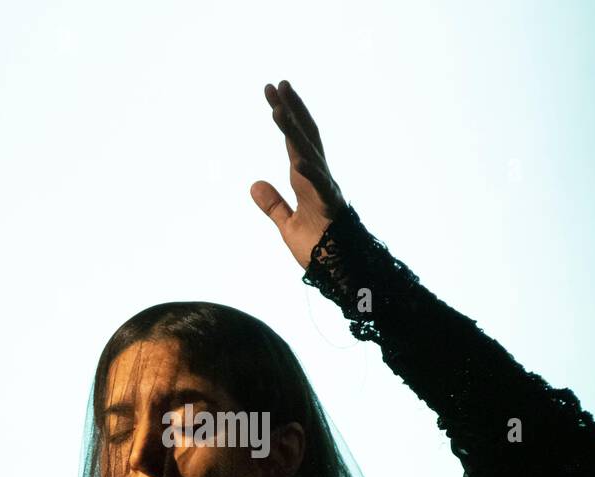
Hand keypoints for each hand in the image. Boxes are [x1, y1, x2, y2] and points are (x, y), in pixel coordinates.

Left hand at [250, 80, 346, 270]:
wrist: (341, 274)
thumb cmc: (320, 250)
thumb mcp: (288, 225)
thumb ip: (273, 205)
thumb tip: (254, 186)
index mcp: (308, 179)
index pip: (295, 141)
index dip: (285, 116)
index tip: (272, 94)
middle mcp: (319, 177)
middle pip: (305, 136)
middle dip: (292, 109)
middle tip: (277, 84)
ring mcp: (326, 190)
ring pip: (310, 153)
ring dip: (294, 131)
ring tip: (278, 109)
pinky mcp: (331, 207)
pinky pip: (320, 186)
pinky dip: (309, 171)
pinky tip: (296, 158)